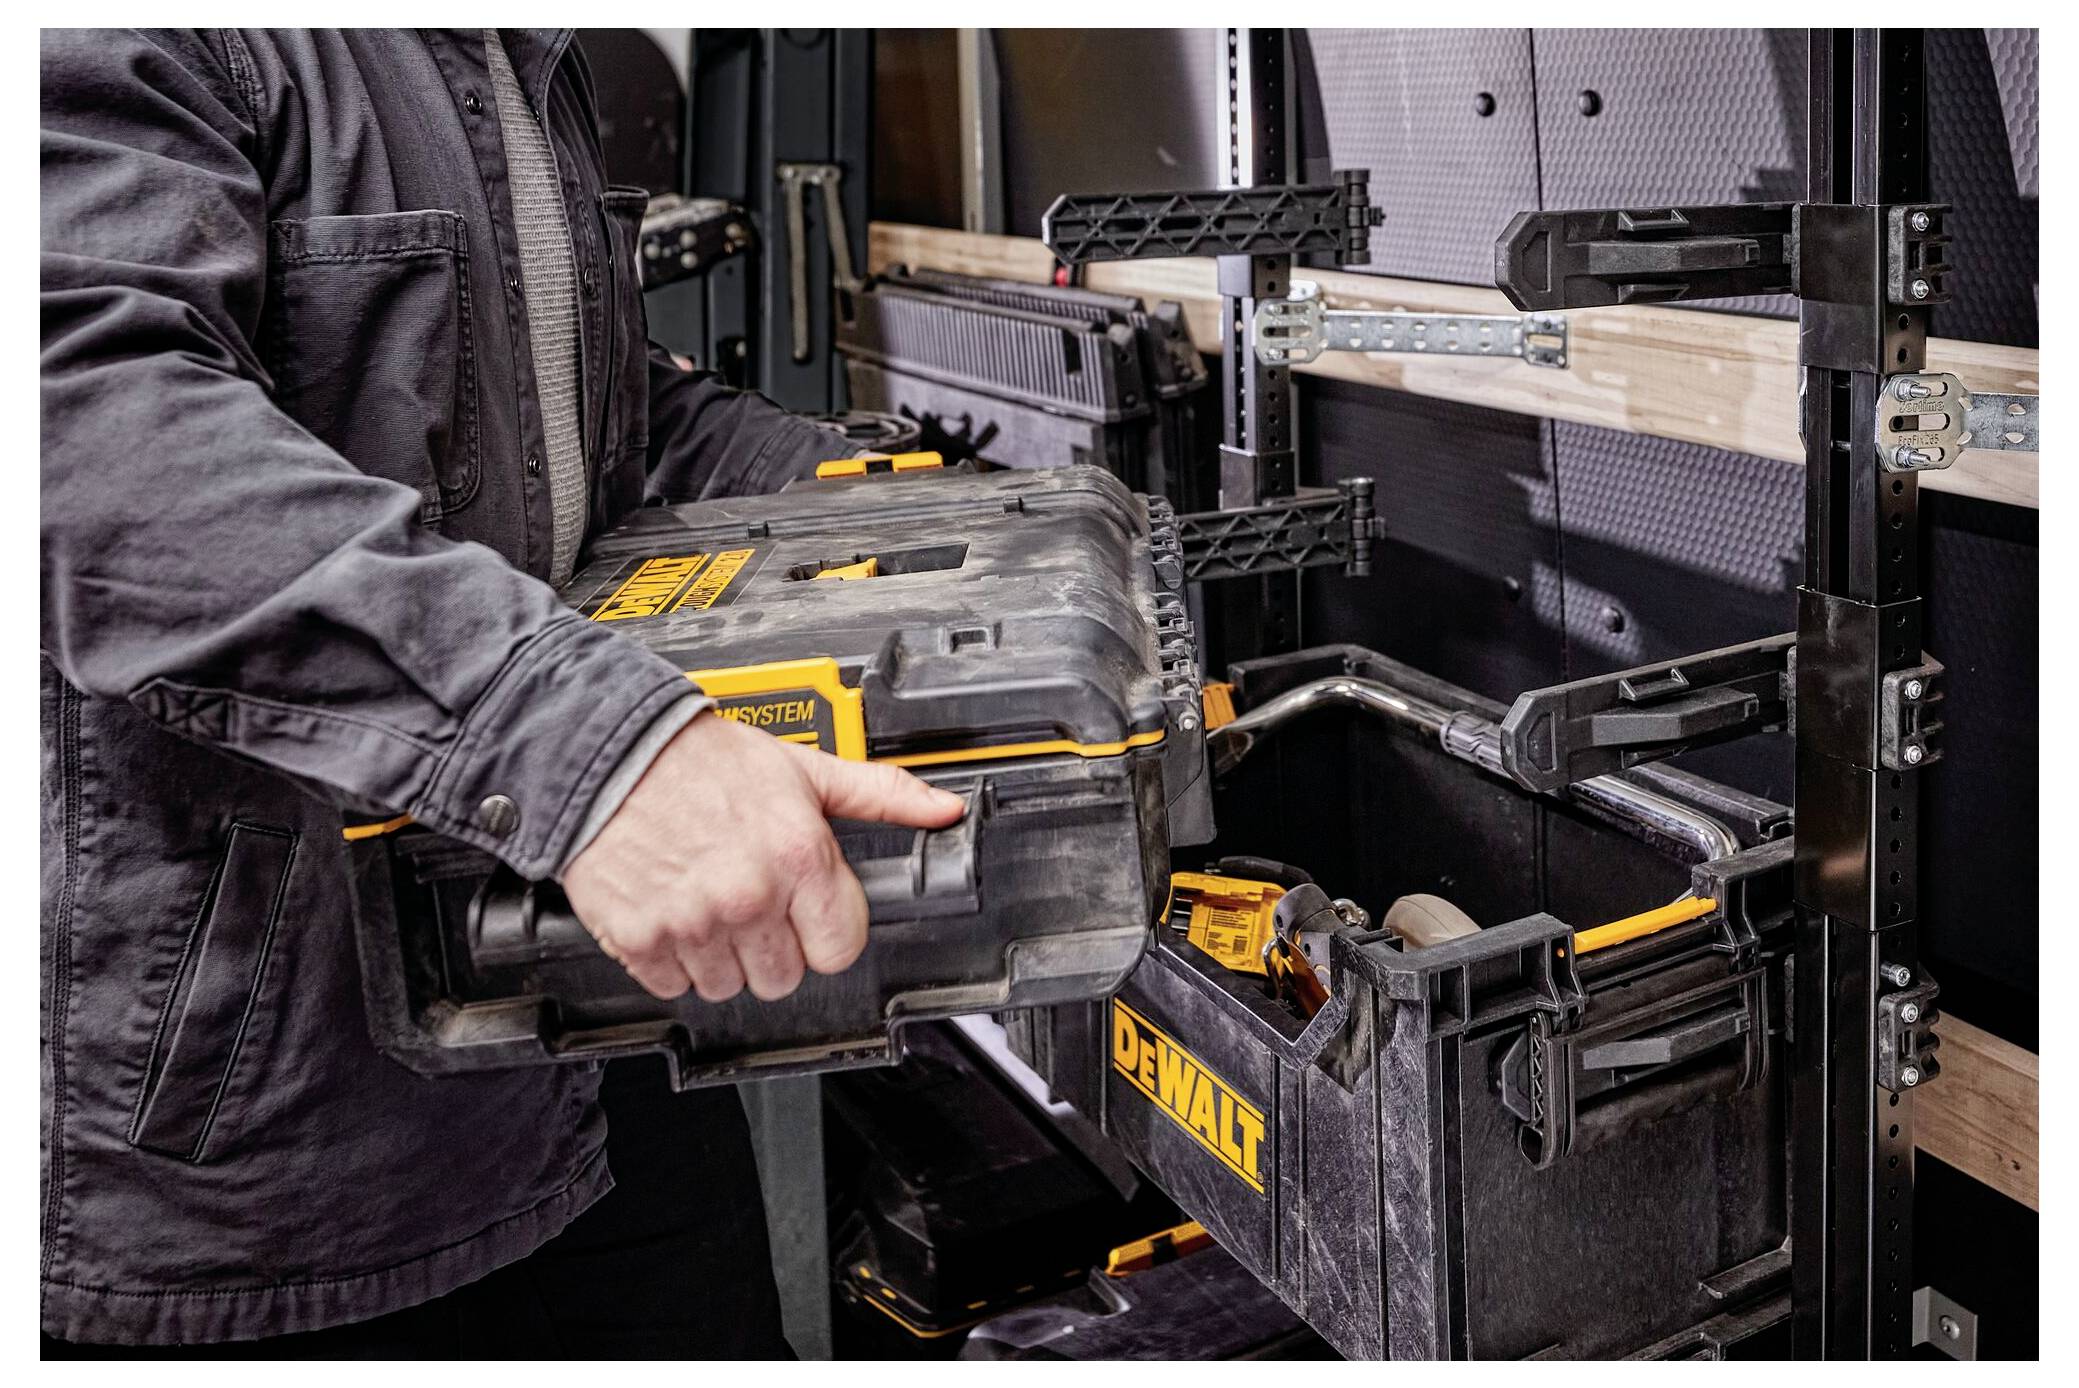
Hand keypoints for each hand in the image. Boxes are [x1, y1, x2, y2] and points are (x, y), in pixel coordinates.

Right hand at [562, 710, 965, 1001]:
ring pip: (729, 987)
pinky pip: (672, 986)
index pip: (840, 949)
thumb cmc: (703, 759)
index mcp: (798, 856)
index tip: (807, 911)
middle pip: (785, 977)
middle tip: (753, 902)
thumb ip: (879, 795)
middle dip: (775, 947)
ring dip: (723, 957)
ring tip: (710, 903)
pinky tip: (673, 914)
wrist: (612, 750)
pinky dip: (671, 961)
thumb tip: (940, 808)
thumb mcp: (804, 769)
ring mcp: (693, 923)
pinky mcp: (640, 939)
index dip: (827, 930)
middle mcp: (748, 895)